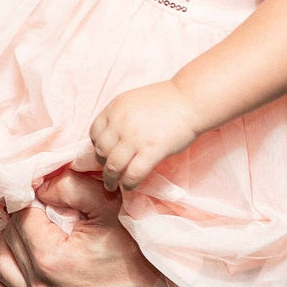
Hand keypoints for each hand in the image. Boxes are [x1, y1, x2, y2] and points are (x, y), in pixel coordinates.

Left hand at [0, 183, 155, 286]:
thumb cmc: (139, 250)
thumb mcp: (108, 206)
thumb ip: (68, 186)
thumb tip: (38, 183)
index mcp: (51, 257)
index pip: (20, 218)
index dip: (27, 200)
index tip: (35, 194)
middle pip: (10, 242)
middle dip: (20, 222)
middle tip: (36, 212)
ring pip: (3, 270)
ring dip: (8, 248)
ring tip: (24, 236)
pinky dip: (1, 286)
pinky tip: (5, 268)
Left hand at [87, 80, 202, 192]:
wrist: (191, 100)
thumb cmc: (166, 100)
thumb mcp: (133, 100)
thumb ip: (120, 116)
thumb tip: (112, 137)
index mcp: (115, 108)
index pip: (94, 132)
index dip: (97, 146)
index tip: (104, 153)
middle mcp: (121, 123)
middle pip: (101, 151)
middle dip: (102, 164)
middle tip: (109, 171)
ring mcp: (135, 138)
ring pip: (113, 166)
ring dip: (110, 179)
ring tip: (112, 185)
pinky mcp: (152, 151)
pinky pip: (133, 174)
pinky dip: (128, 184)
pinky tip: (130, 186)